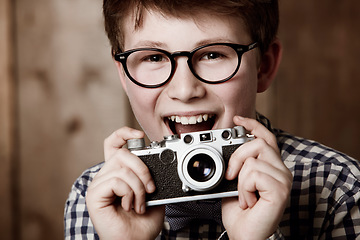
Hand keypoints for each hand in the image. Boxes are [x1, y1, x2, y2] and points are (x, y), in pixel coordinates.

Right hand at [86, 127, 164, 239]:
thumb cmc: (143, 221)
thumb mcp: (153, 192)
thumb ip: (150, 174)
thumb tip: (154, 158)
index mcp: (118, 172)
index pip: (113, 143)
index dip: (123, 133)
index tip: (139, 134)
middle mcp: (106, 175)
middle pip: (123, 152)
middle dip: (143, 169)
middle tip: (150, 188)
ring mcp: (99, 184)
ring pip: (122, 168)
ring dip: (138, 187)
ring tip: (140, 203)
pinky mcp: (94, 194)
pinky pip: (116, 180)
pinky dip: (129, 193)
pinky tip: (128, 205)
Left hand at [222, 116, 291, 239]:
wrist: (243, 234)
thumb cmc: (239, 211)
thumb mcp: (233, 181)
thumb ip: (236, 164)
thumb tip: (226, 148)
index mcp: (270, 166)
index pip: (267, 138)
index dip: (254, 126)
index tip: (239, 119)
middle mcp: (280, 170)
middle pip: (258, 143)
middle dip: (236, 156)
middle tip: (229, 176)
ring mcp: (283, 179)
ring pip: (253, 160)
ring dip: (240, 180)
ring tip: (244, 196)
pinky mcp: (280, 189)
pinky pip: (254, 174)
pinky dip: (244, 189)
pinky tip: (249, 201)